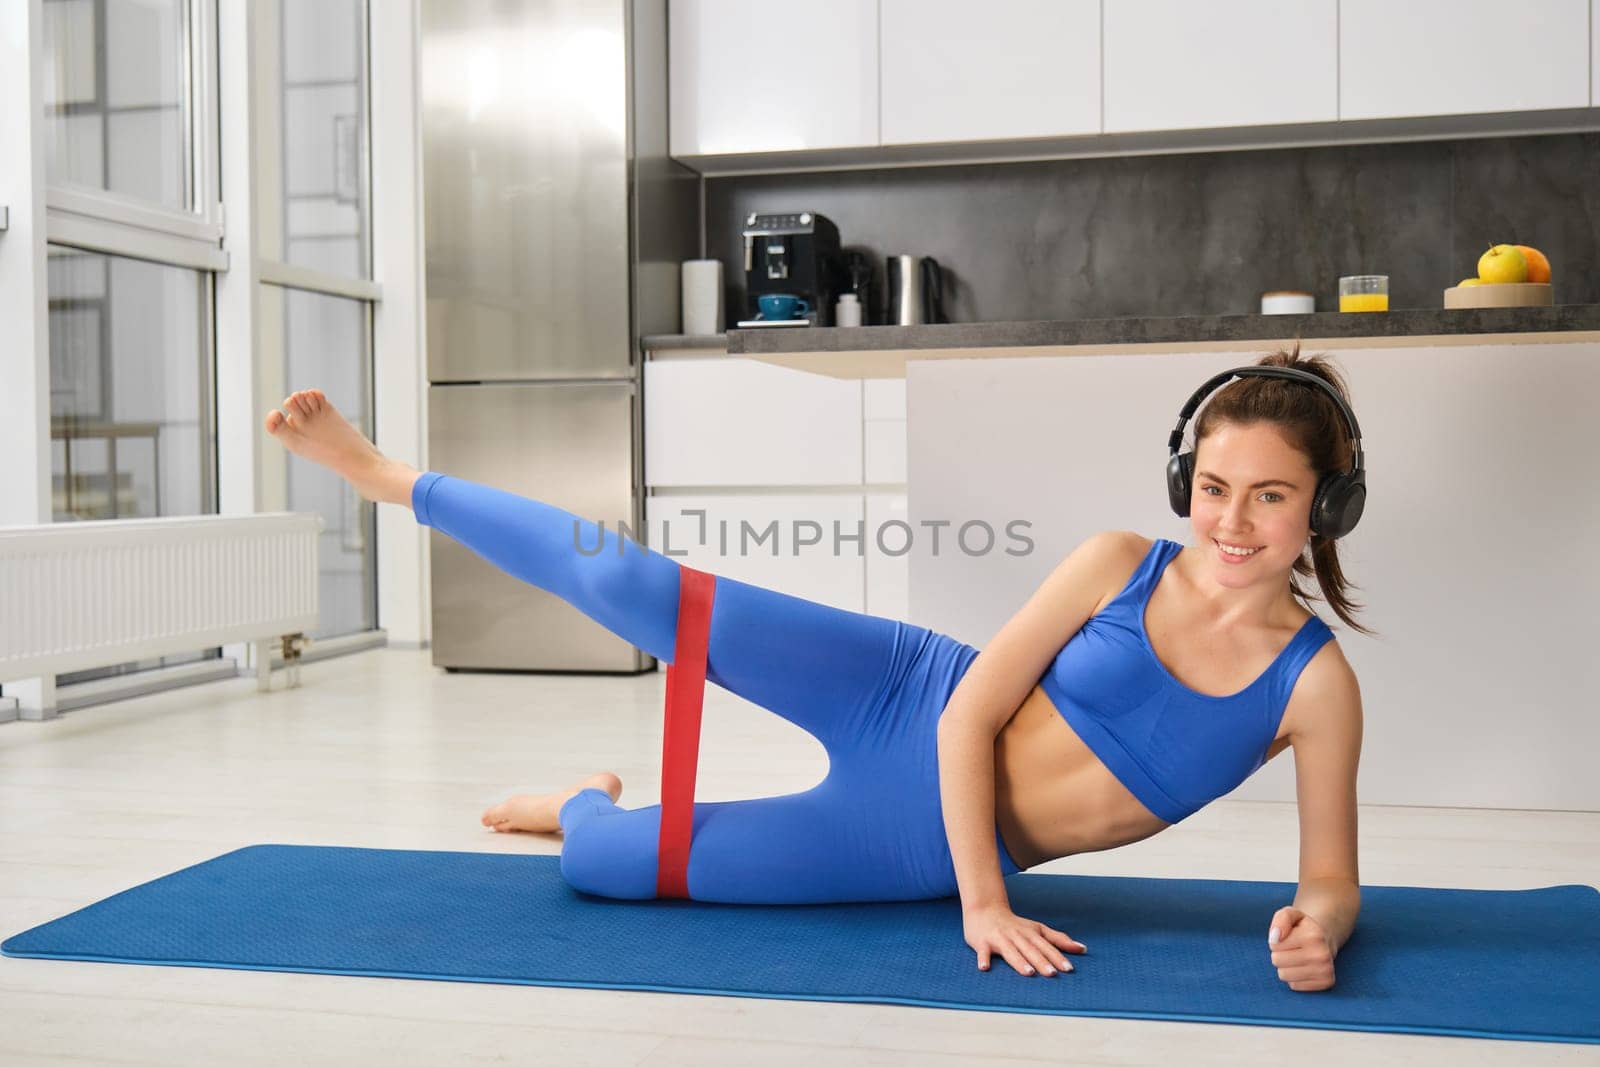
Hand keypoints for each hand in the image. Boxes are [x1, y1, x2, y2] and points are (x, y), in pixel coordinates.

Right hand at [963, 903, 1084, 976]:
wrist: (984, 909)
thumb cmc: (1014, 924)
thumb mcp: (1038, 929)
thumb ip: (1059, 939)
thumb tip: (1083, 948)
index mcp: (1030, 933)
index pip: (1046, 946)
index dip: (1057, 957)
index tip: (1069, 969)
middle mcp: (1016, 935)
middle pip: (1030, 949)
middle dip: (1041, 961)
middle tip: (1052, 974)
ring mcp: (999, 938)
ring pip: (1010, 951)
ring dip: (1019, 961)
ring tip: (1028, 973)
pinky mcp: (982, 942)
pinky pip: (983, 951)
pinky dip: (983, 959)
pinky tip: (984, 968)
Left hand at [1268, 906, 1335, 991]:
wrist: (1324, 941)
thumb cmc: (1301, 928)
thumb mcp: (1290, 914)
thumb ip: (1281, 919)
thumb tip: (1275, 938)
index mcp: (1313, 935)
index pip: (1274, 944)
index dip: (1276, 940)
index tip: (1288, 937)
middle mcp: (1322, 954)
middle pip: (1277, 961)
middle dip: (1279, 954)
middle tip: (1292, 948)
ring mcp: (1325, 971)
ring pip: (1284, 975)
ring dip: (1286, 967)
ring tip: (1297, 958)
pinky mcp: (1326, 983)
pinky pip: (1294, 985)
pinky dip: (1295, 978)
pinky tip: (1304, 968)